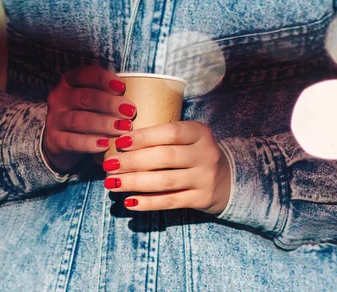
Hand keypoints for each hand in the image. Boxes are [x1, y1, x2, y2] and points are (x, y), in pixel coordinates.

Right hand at [42, 65, 136, 172]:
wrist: (61, 140)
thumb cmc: (87, 114)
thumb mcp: (94, 101)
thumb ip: (111, 95)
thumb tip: (143, 95)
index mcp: (70, 82)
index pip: (85, 75)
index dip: (104, 80)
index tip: (122, 87)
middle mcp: (59, 97)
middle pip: (85, 97)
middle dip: (109, 104)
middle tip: (130, 111)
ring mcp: (54, 119)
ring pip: (79, 120)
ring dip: (103, 124)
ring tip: (123, 128)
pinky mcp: (54, 140)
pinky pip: (72, 141)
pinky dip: (89, 143)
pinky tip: (105, 144)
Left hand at [100, 121, 231, 214]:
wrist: (227, 179)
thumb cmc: (195, 154)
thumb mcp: (188, 138)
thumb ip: (162, 138)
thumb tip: (120, 144)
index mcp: (200, 133)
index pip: (170, 133)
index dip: (143, 137)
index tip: (120, 142)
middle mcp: (205, 154)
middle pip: (164, 158)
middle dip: (132, 161)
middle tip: (109, 164)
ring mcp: (204, 178)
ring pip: (164, 181)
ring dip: (134, 182)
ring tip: (112, 183)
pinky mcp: (201, 199)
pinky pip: (170, 201)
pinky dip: (147, 203)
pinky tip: (129, 202)